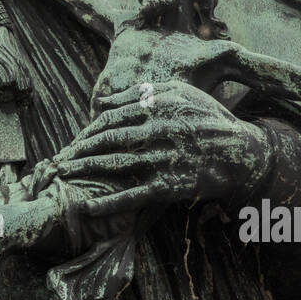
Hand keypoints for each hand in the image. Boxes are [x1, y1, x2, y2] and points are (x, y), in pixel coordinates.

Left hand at [53, 83, 272, 216]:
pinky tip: (89, 207)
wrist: (242, 152)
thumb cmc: (208, 118)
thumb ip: (140, 93)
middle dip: (79, 150)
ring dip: (86, 171)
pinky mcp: (170, 185)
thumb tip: (102, 100)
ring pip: (116, 165)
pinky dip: (110, 202)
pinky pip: (134, 195)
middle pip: (107, 140)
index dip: (88, 130)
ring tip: (63, 175)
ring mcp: (163, 159)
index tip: (74, 141)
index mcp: (157, 106)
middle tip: (58, 159)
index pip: (111, 118)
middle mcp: (158, 130)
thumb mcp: (180, 92)